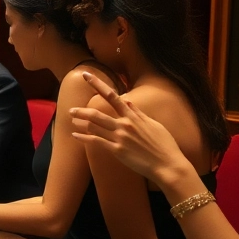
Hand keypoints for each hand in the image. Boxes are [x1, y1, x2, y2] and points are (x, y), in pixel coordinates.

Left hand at [69, 71, 190, 184]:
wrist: (168, 164)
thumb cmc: (164, 145)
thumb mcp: (154, 124)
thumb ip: (138, 113)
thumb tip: (128, 102)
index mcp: (133, 116)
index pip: (113, 96)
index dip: (98, 84)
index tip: (86, 75)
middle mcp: (124, 124)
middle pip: (97, 113)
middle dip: (82, 111)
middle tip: (70, 109)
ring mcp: (120, 137)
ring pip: (94, 126)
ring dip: (80, 122)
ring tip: (71, 119)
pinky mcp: (117, 150)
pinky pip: (96, 142)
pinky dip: (83, 138)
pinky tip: (75, 135)